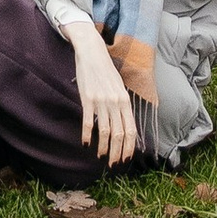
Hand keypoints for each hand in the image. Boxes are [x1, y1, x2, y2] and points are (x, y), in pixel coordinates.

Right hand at [62, 18, 141, 166]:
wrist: (92, 52)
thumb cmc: (106, 71)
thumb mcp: (119, 87)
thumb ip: (123, 106)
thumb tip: (125, 126)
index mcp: (125, 101)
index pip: (131, 130)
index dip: (129, 147)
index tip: (126, 159)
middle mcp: (115, 102)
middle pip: (119, 135)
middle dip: (117, 153)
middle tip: (113, 165)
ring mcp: (101, 101)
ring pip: (104, 132)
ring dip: (103, 148)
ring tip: (101, 156)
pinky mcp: (87, 99)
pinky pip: (87, 122)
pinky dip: (87, 135)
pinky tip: (85, 143)